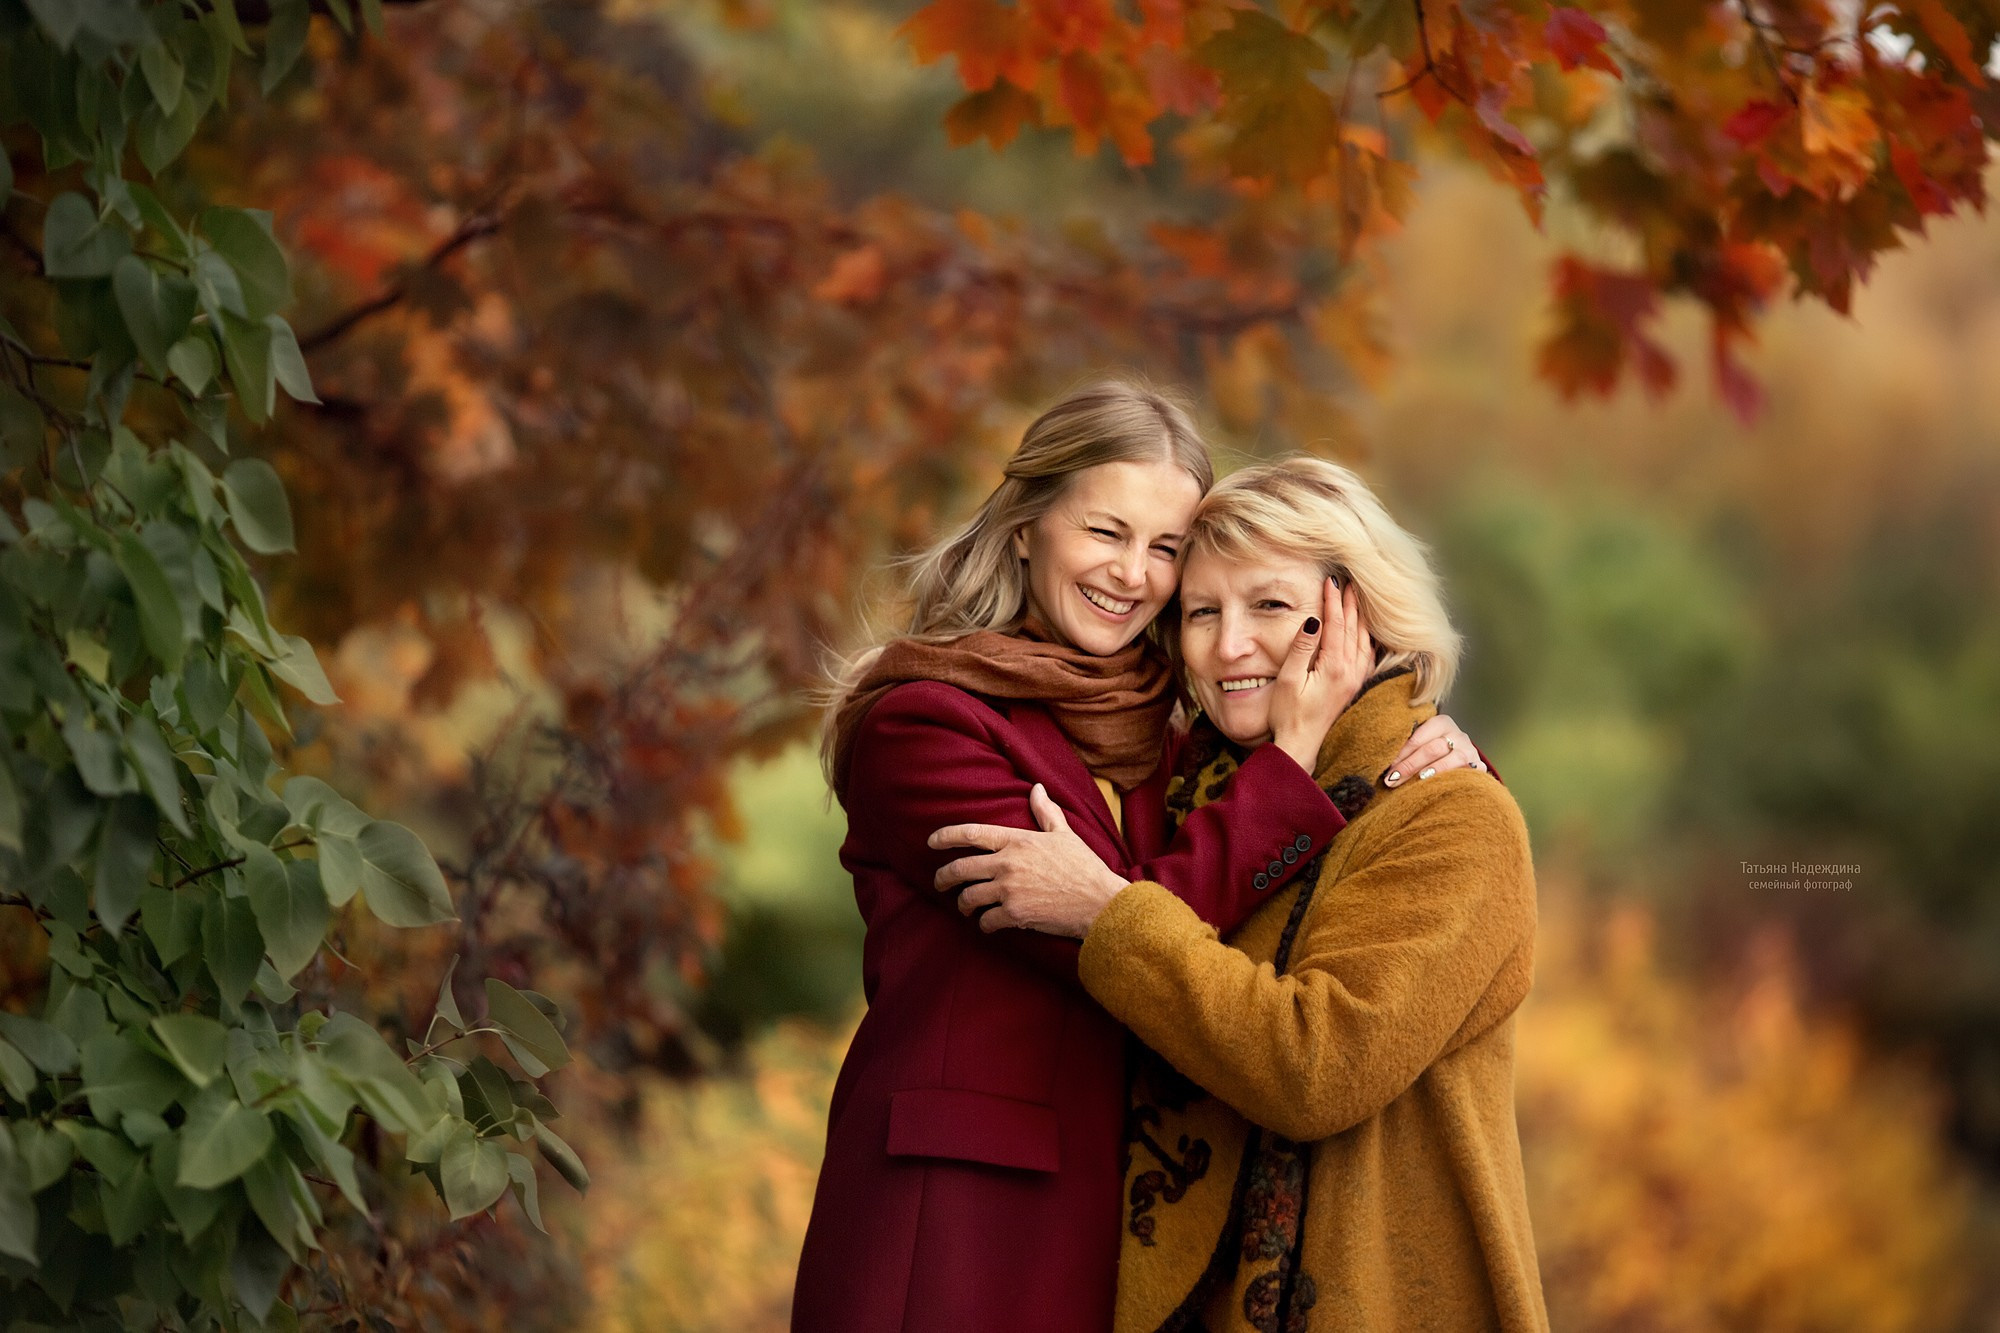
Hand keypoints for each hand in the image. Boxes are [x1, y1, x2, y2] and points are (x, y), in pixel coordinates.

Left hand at [927, 784, 1129, 937]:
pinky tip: (987, 925)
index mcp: (1018, 841)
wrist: (1099, 902)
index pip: (972, 834)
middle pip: (960, 869)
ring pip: (968, 898)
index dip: (946, 836)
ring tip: (965, 907)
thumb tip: (1037, 788)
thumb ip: (1045, 812)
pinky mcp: (1014, 915)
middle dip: (943, 877)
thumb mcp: (1065, 834)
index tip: (931, 842)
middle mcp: (1008, 864)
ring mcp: (1009, 890)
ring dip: (963, 904)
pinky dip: (983, 925)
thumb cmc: (1084, 867)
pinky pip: (986, 921)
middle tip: (939, 882)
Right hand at [1270, 578, 1374, 774]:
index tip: (1330, 580)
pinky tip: (1363, 632)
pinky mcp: (1353, 687)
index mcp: (1334, 667)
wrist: (1300, 745)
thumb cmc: (1288, 714)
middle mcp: (1350, 671)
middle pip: (1354, 628)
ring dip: (1359, 617)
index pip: (1336, 624)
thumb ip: (1302, 648)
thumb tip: (1313, 620)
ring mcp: (1354, 680)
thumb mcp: (1289, 679)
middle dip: (1350, 603)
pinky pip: (1366, 655)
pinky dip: (1366, 637)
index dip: (1333, 601)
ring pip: (1363, 640)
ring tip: (1356, 599)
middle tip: (1349, 582)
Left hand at [1384, 713, 1486, 787]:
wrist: (1460, 758)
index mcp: (1442, 723)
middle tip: (1392, 780)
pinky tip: (1436, 790)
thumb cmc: (1431, 752)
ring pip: (1451, 761)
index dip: (1402, 753)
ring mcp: (1470, 751)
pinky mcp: (1478, 768)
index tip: (1387, 767)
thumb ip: (1406, 747)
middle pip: (1432, 749)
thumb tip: (1380, 761)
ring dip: (1430, 773)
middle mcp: (1458, 735)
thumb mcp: (1421, 743)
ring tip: (1416, 784)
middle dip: (1410, 765)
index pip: (1419, 737)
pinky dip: (1451, 782)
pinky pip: (1466, 776)